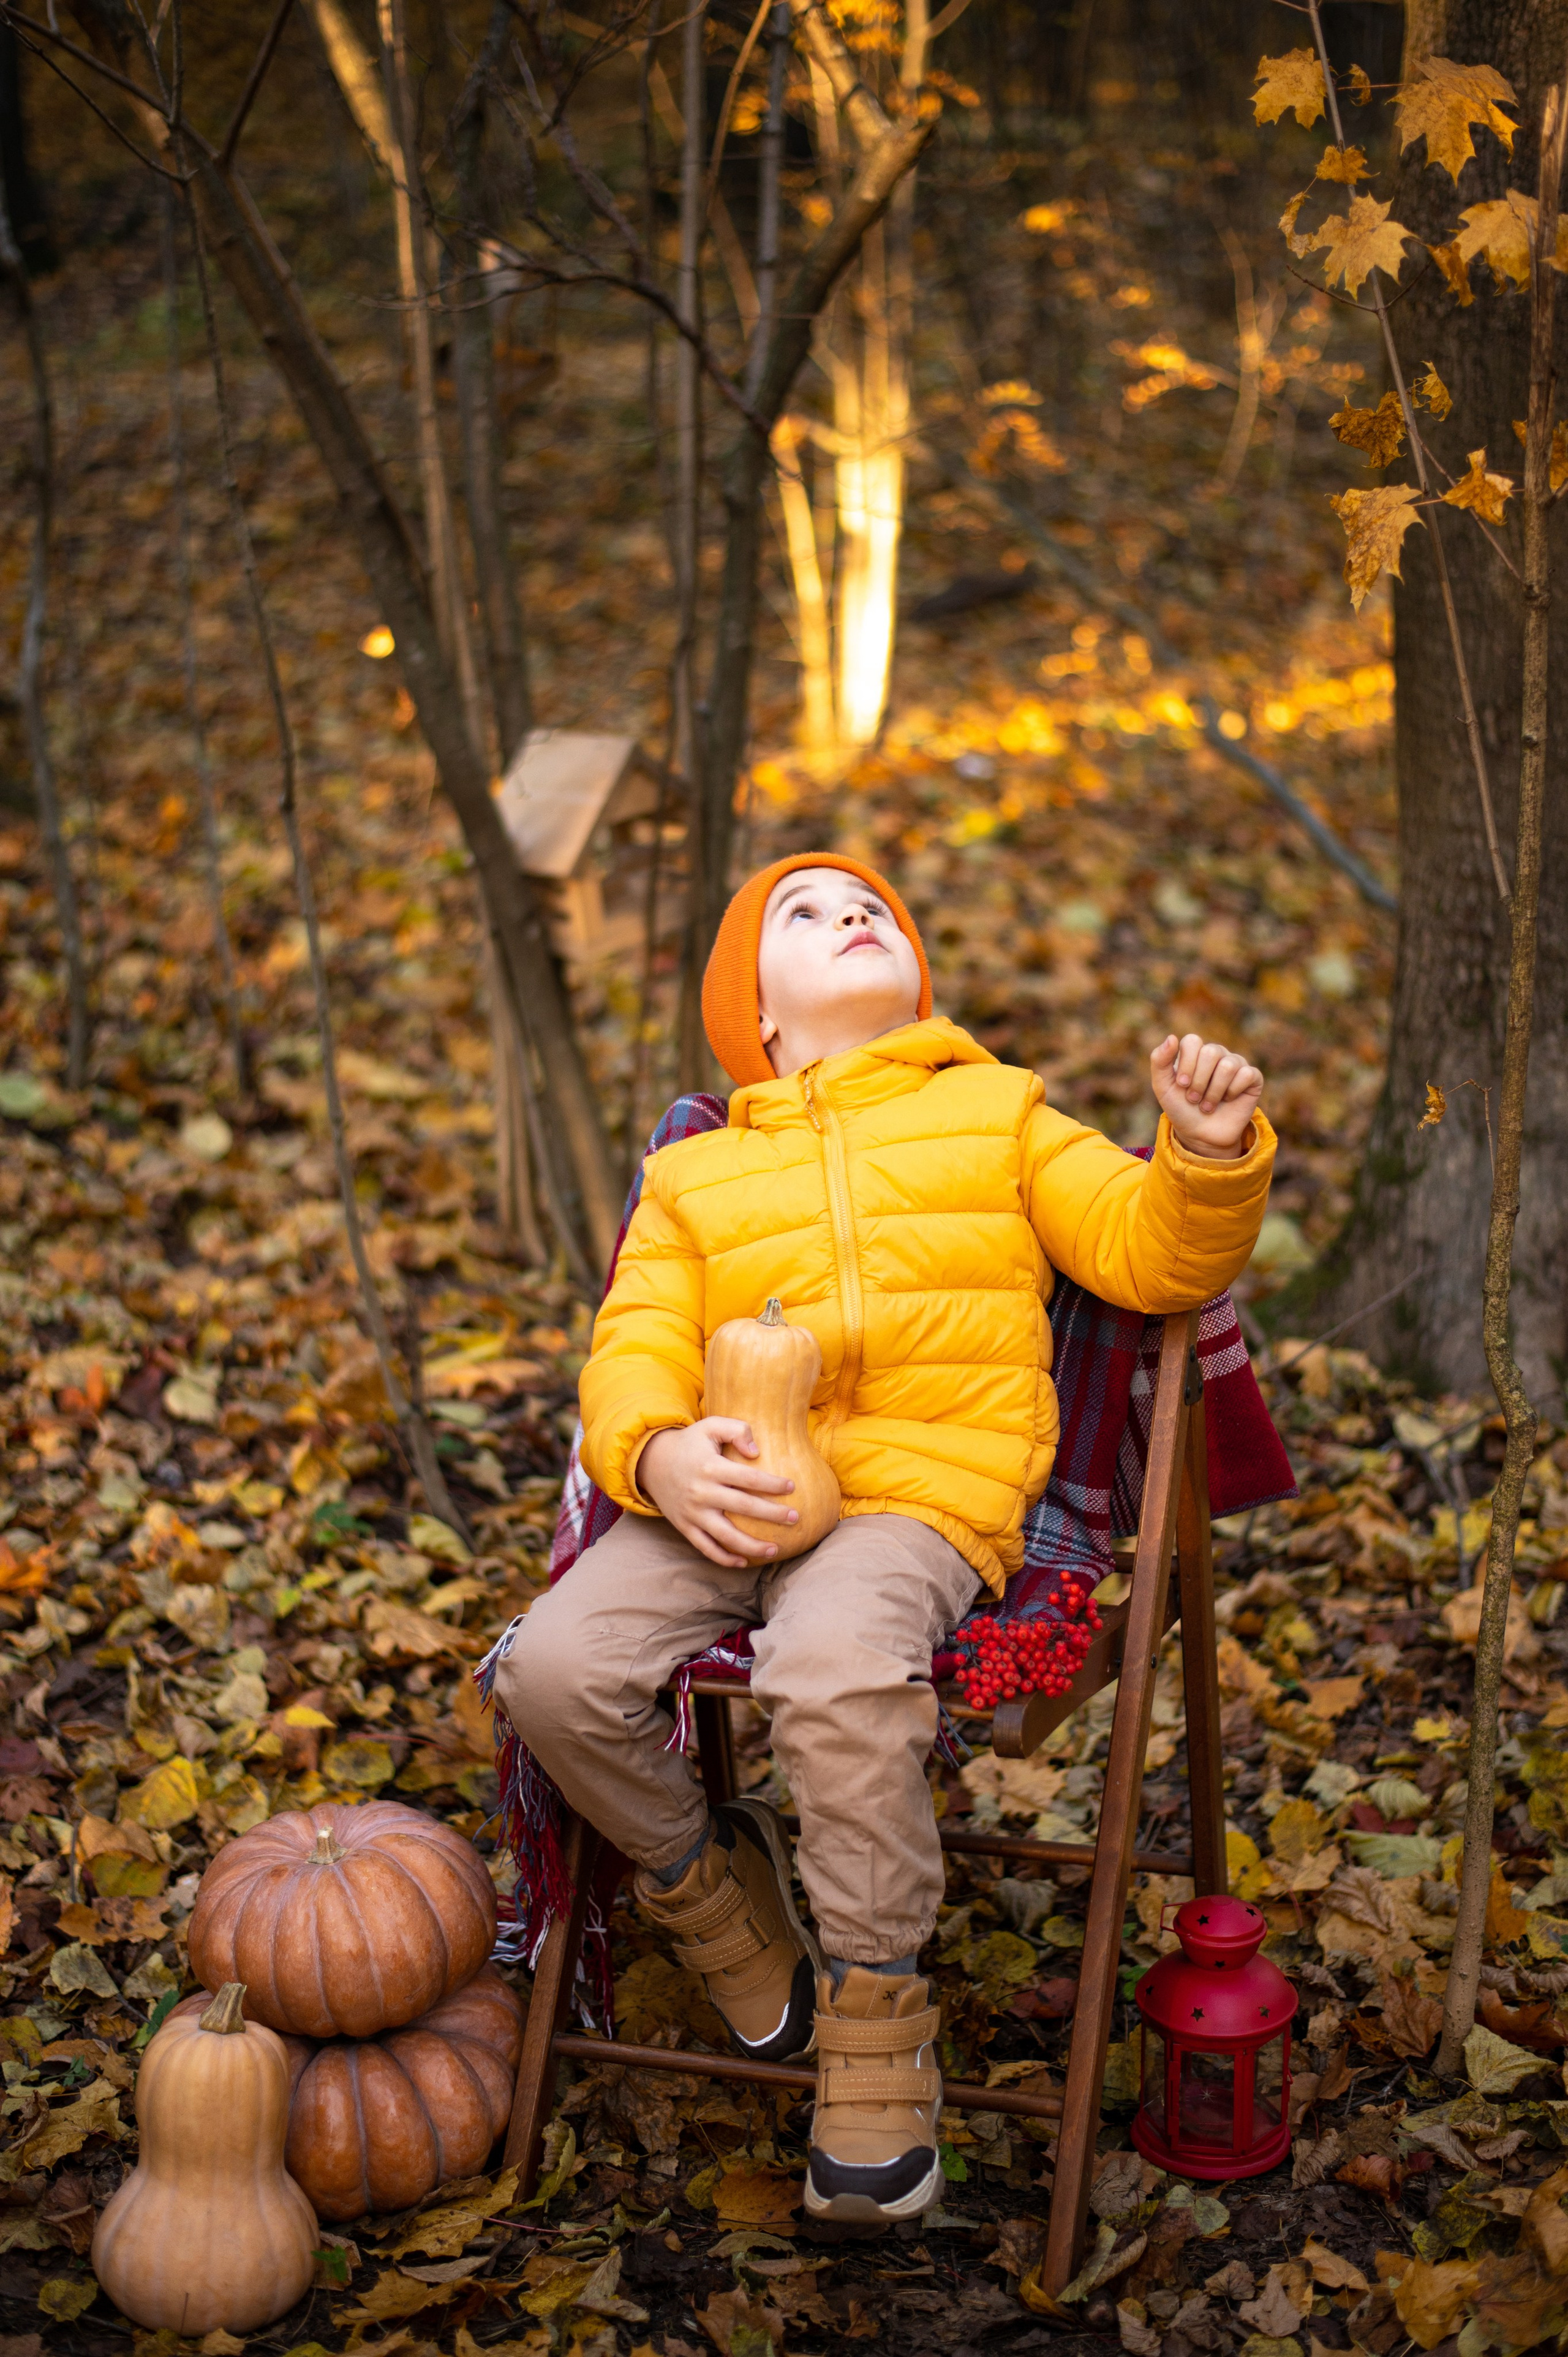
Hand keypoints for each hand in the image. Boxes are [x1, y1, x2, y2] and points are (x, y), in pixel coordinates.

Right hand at [637, 1420, 798, 1568]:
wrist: (650, 1462)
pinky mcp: (684, 1526)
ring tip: (775, 1550)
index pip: (748, 1478)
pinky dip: (724, 1558)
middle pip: (743, 1507)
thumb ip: (736, 1429)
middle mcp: (701, 1492)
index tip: (792, 1487)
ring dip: (752, 1546)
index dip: (772, 1483)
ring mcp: (692, 1513)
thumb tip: (756, 1452)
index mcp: (711, 1467)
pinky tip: (744, 1562)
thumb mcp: (710, 1426)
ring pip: (726, 1536)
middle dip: (772, 1514)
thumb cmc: (690, 1443)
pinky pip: (705, 1548)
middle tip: (795, 1518)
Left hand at [1150, 1033, 1263, 1160]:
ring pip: (1228, 1066)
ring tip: (1208, 1105)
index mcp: (1195, 1051)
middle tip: (1194, 1099)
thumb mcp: (1163, 1087)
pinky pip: (1246, 1074)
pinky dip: (1233, 1092)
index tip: (1181, 1085)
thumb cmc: (1181, 1109)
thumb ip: (1159, 1061)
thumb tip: (1171, 1037)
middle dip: (1199, 1081)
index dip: (1186, 1065)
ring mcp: (1236, 1064)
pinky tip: (1228, 1100)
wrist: (1200, 1135)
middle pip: (1210, 1052)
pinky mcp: (1252, 1078)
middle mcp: (1217, 1053)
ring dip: (1214, 1092)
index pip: (1192, 1041)